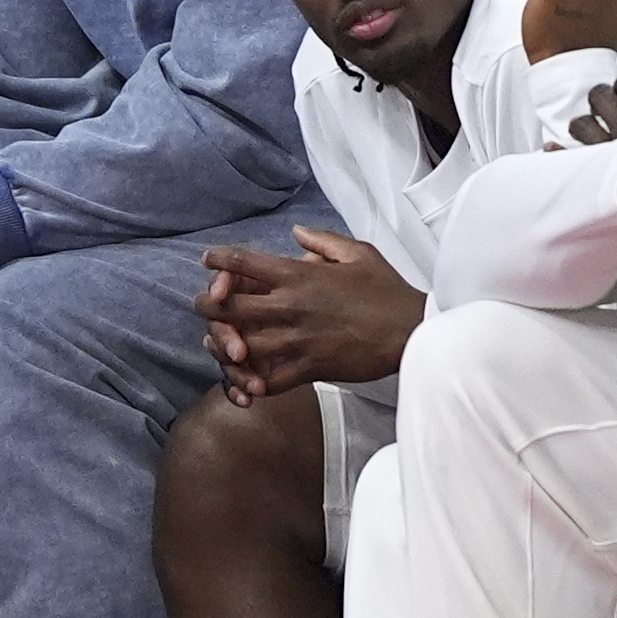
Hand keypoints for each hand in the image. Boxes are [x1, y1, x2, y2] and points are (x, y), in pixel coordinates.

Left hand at [196, 228, 424, 402]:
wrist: (411, 331)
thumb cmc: (387, 291)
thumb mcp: (358, 253)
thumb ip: (322, 241)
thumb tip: (295, 234)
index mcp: (299, 275)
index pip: (243, 262)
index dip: (218, 260)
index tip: (208, 261)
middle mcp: (290, 306)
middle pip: (228, 307)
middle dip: (208, 306)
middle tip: (205, 307)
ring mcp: (297, 339)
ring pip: (241, 346)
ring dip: (223, 347)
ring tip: (217, 345)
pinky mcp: (309, 368)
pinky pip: (268, 381)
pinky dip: (251, 383)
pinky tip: (245, 381)